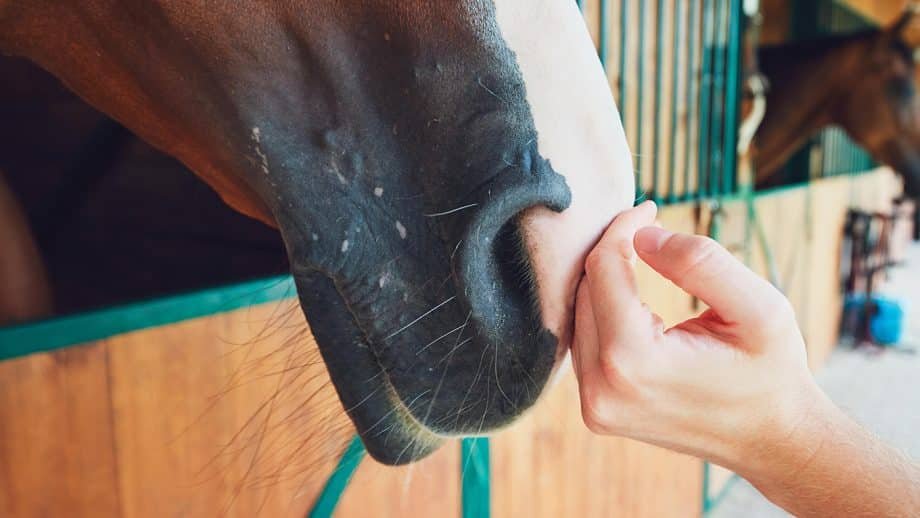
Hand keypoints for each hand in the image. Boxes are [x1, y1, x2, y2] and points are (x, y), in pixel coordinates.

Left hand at [571, 201, 820, 470]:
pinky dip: (601, 311)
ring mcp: (594, 407)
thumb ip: (700, 263)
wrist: (772, 439)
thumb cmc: (772, 371)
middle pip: (583, 291)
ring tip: (637, 253)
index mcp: (635, 362)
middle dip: (611, 250)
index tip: (648, 209)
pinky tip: (627, 292)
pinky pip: (584, 343)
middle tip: (645, 226)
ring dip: (603, 279)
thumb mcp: (759, 308)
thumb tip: (642, 235)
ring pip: (578, 315)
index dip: (621, 229)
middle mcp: (601, 390)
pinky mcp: (596, 411)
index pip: (603, 268)